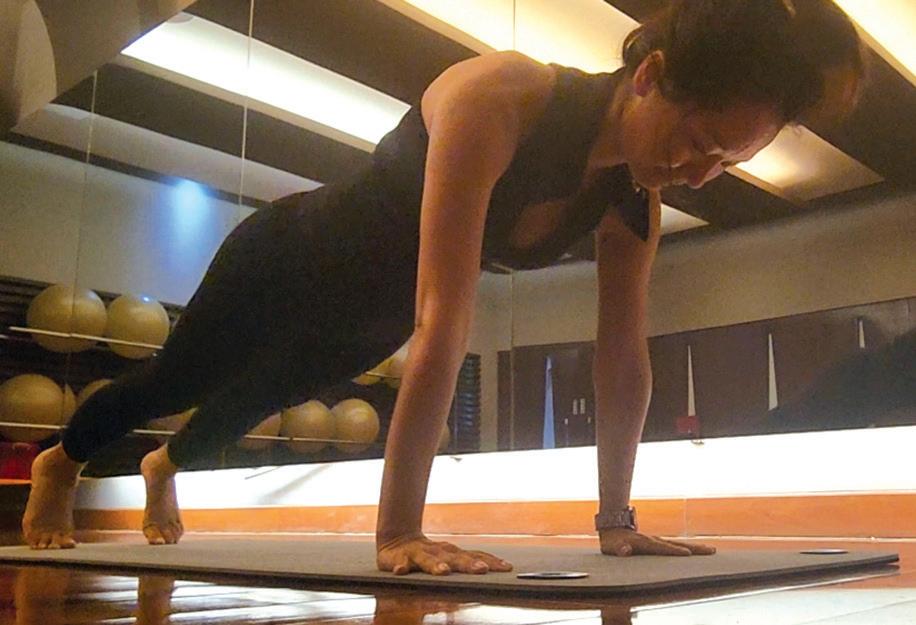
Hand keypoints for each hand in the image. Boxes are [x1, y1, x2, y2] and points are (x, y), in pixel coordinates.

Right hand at [377, 532, 513, 575]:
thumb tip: (496, 570)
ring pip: (428, 560)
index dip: (490, 561)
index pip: (475, 555)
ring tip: (443, 571)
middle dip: (468, 564)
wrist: (397, 540)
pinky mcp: (399, 560)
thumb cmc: (428, 554)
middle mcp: (438, 552)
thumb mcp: (448, 559)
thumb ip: (467, 564)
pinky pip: (399, 564)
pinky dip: (400, 567)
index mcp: (452, 553)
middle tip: (482, 569)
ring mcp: (419, 555)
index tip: (506, 568)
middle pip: (455, 558)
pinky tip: (400, 571)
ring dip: (435, 565)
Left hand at [600, 527, 715, 556]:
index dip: (673, 551)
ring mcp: (657, 540)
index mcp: (643, 543)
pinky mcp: (659, 542)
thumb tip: (625, 550)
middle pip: (676, 544)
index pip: (660, 548)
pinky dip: (689, 548)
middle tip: (710, 550)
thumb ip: (619, 549)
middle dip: (693, 548)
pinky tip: (700, 551)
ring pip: (679, 544)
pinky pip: (676, 546)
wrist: (613, 527)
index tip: (687, 553)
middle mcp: (653, 540)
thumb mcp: (611, 547)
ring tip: (711, 550)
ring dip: (695, 547)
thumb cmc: (612, 542)